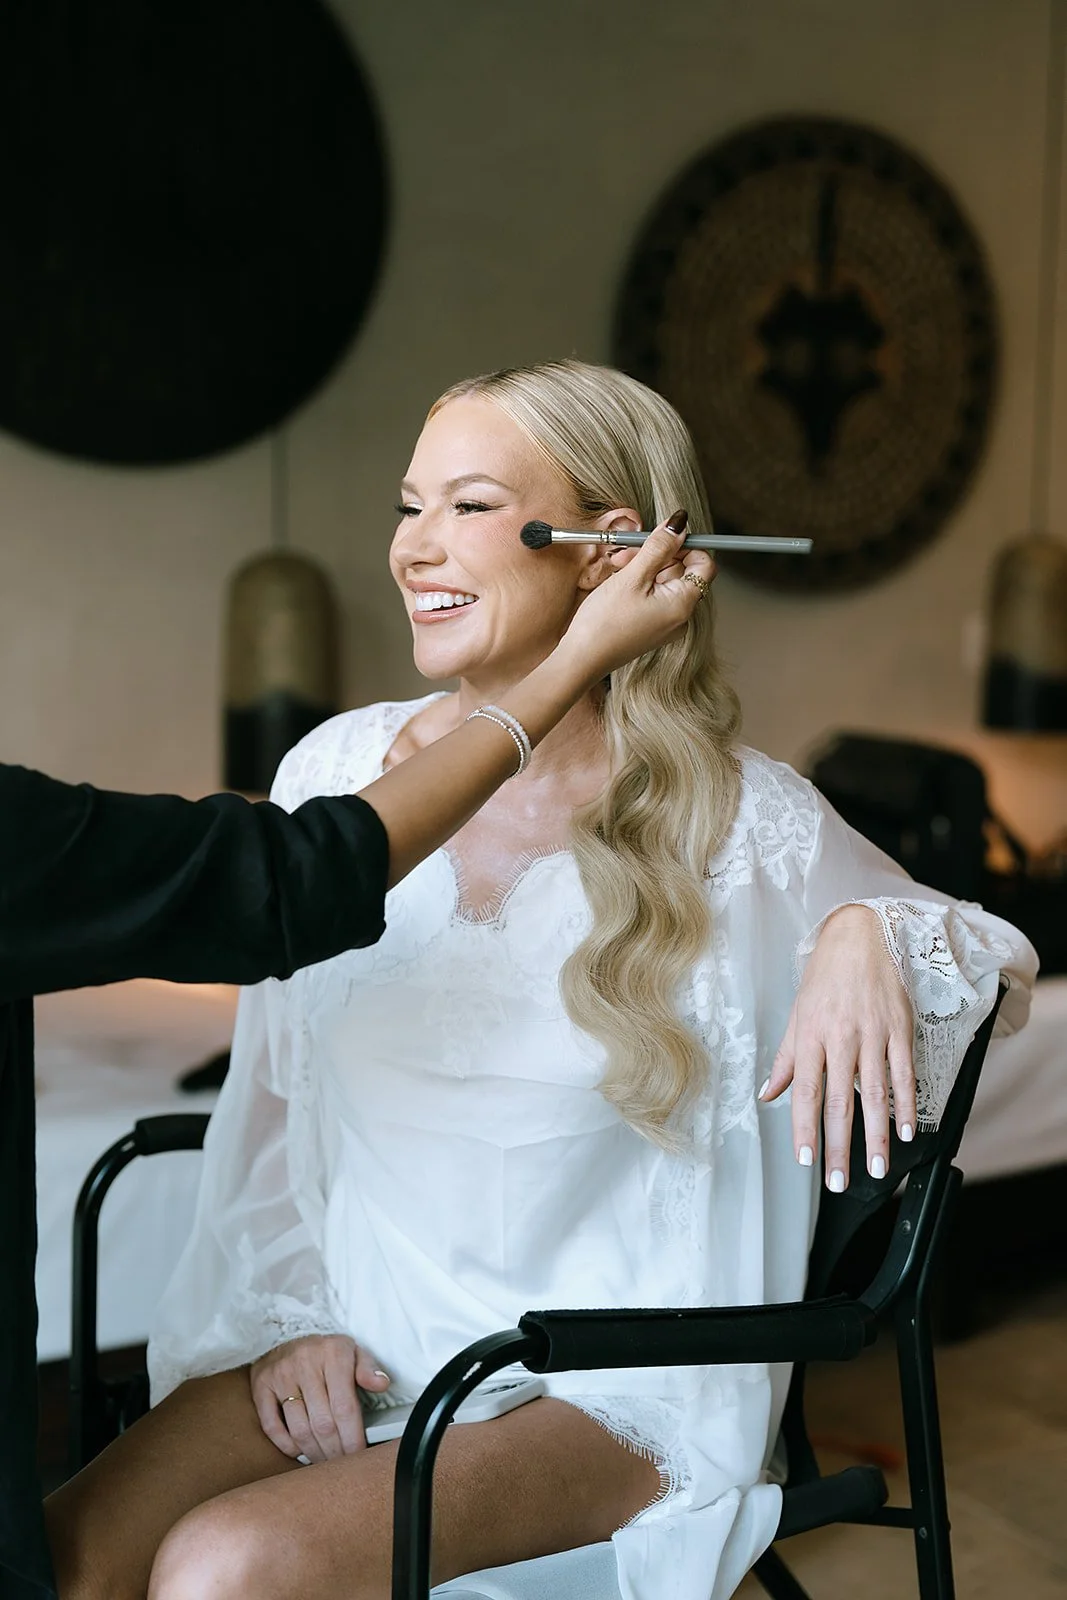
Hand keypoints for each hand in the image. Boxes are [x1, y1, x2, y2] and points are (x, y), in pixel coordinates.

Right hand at [249, 1333, 389, 1461]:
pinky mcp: (261, 1386)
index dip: (352, 1438)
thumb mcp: (352, 1351)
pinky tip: (300, 1450)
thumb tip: (382, 1383)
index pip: (345, 1407)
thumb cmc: (325, 1351)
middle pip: (322, 1423)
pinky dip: (287, 1445)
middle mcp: (305, 1363)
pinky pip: (272, 1426)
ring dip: (314, 1452)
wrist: (285, 1333)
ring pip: (299, 1429)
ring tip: (324, 1460)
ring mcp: (280, 1375)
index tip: (358, 1456)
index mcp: (333, 1354)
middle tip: (341, 1464)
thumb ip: (368, 1368)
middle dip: (335, 1451)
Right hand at [558, 510, 715, 680]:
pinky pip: (654, 597)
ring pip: (664, 582)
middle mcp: (680, 617)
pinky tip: (619, 583)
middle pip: (681, 571)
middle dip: (656, 555)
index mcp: (682, 604)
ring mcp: (667, 624)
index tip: (662, 538)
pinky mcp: (652, 627)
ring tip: (618, 567)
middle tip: (627, 552)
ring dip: (643, 567)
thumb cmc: (603, 624)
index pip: (704, 565)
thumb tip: (680, 525)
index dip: (685, 546)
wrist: (581, 659)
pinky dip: (639, 585)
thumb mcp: (632, 577)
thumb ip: (659, 547)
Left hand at [760, 905, 916, 1189]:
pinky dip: (906, 1106)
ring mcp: (873, 1035)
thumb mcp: (797, 1014)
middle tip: (841, 1182)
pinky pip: (904, 1074)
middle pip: (839, 1102)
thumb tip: (767, 1095)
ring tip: (876, 1168)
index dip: (804, 1129)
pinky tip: (906, 1132)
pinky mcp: (900, 1029)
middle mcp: (841, 1038)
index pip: (804, 1091)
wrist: (861, 936)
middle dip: (839, 1146)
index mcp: (811, 1036)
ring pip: (875, 1095)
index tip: (805, 1161)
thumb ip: (785, 1059)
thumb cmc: (825, 977)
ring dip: (876, 1136)